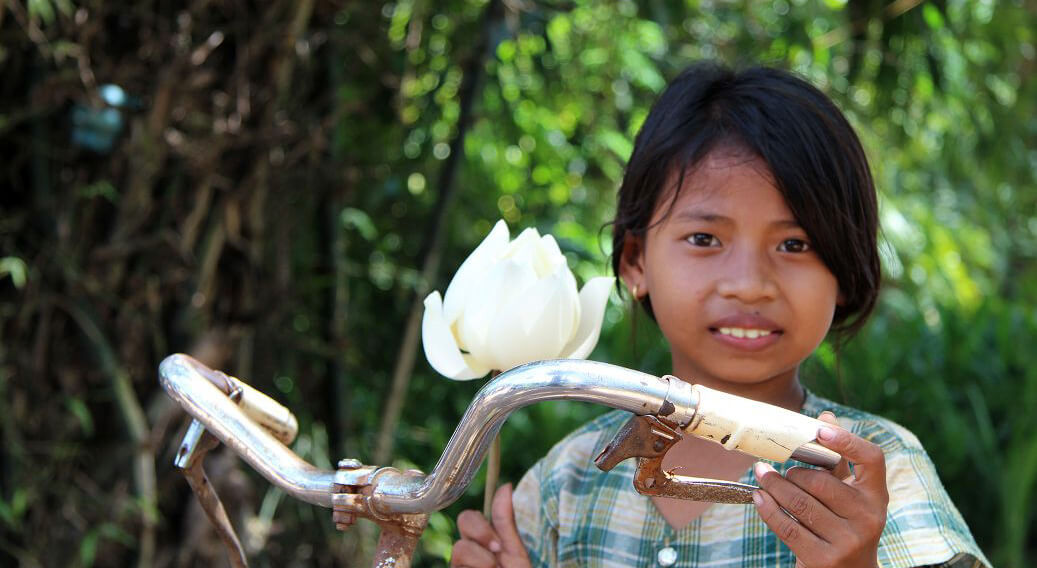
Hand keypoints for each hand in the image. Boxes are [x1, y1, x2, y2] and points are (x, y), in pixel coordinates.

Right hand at [451, 483, 531, 567]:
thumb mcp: (515, 550)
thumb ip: (506, 522)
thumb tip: (505, 485)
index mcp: (484, 537)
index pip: (472, 516)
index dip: (482, 521)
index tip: (499, 539)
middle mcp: (470, 547)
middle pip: (464, 520)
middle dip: (482, 533)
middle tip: (499, 549)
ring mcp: (461, 562)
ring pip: (460, 547)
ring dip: (484, 560)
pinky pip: (458, 565)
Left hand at [752, 411, 888, 567]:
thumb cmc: (845, 524)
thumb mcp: (849, 495)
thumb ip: (838, 460)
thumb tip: (826, 416)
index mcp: (876, 495)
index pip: (872, 458)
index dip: (847, 440)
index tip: (819, 429)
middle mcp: (868, 517)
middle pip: (821, 482)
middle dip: (793, 472)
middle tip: (778, 468)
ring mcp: (848, 540)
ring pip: (800, 503)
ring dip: (774, 486)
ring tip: (762, 475)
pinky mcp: (824, 558)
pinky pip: (788, 527)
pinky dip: (768, 509)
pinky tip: (759, 497)